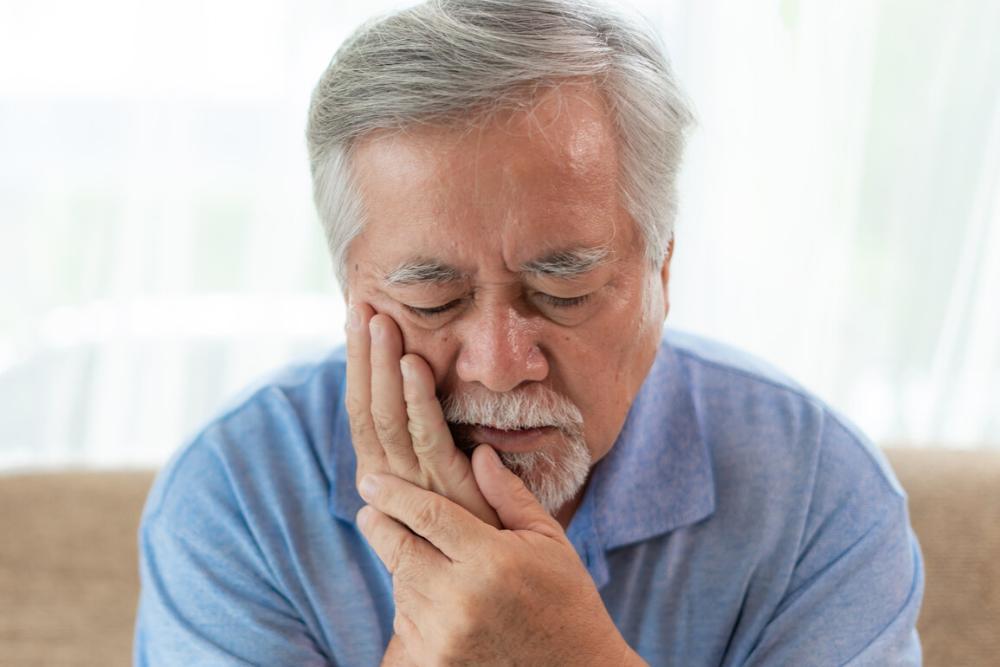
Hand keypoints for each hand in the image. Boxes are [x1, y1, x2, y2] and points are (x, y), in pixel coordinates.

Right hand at [346, 301, 499, 526]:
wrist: (494, 578)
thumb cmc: (472, 523)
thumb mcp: (443, 475)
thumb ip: (429, 440)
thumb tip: (420, 386)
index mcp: (384, 472)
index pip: (362, 408)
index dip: (358, 364)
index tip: (355, 319)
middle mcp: (388, 478)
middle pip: (366, 406)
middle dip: (362, 355)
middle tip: (359, 306)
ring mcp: (415, 484)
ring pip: (387, 415)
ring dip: (382, 366)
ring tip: (379, 321)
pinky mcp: (447, 488)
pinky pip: (427, 436)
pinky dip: (418, 398)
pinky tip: (414, 362)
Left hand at [356, 444, 643, 665]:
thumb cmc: (567, 600)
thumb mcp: (549, 541)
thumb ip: (508, 496)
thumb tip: (477, 453)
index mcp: (492, 560)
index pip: (428, 515)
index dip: (395, 494)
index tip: (372, 480)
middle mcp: (462, 599)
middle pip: (400, 550)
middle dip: (379, 525)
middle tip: (368, 508)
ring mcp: (444, 636)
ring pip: (401, 585)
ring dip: (402, 565)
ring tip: (421, 554)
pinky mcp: (435, 663)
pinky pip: (405, 621)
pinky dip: (412, 602)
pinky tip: (436, 593)